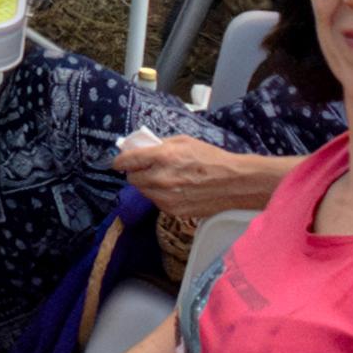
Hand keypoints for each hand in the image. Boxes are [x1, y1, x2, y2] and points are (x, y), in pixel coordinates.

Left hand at [115, 132, 290, 221]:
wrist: (233, 183)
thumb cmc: (211, 159)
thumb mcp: (184, 141)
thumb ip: (161, 145)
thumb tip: (143, 148)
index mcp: (163, 157)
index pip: (127, 161)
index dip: (120, 161)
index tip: (119, 162)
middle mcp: (160, 178)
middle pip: (132, 179)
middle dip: (136, 173)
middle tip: (147, 169)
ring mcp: (166, 197)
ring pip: (143, 192)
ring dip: (148, 185)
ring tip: (165, 179)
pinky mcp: (172, 211)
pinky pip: (156, 202)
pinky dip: (160, 196)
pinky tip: (175, 189)